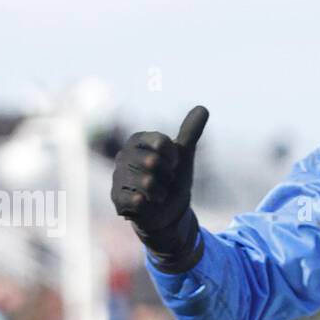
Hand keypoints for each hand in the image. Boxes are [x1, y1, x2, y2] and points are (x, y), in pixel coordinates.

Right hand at [111, 106, 207, 236]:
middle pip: (153, 162)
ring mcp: (118, 176)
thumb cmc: (173, 179)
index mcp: (138, 141)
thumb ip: (190, 132)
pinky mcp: (116, 197)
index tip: (172, 164)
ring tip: (157, 194)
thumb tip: (203, 107)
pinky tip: (146, 204)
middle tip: (164, 180)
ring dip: (160, 192)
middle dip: (166, 176)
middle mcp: (123, 155)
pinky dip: (148, 204)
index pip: (161, 143)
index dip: (173, 157)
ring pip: (146, 182)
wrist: (168, 211)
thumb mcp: (183, 155)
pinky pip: (136, 199)